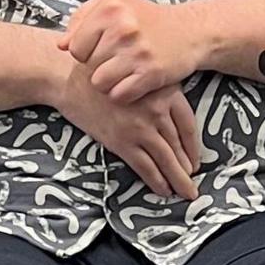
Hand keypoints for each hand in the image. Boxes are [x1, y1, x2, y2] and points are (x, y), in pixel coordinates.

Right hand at [53, 56, 201, 200]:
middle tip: (192, 182)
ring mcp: (141, 127)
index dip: (194, 147)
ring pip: (166, 159)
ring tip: (184, 191)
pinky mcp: (122, 142)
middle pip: (179, 145)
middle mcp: (158, 110)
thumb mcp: (139, 74)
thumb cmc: (103, 72)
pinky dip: (156, 181)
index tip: (195, 160)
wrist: (70, 77)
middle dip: (187, 167)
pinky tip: (163, 190)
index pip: (188, 125)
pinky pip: (146, 167)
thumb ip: (158, 93)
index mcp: (166, 91)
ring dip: (177, 179)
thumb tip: (171, 122)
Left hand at [59, 0, 204, 102]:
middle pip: (87, 66)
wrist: (189, 30)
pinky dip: (125, 94)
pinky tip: (135, 82)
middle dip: (98, 66)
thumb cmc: (146, 17)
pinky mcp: (151, 73)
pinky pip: (119, 95)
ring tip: (123, 72)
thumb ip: (82, 18)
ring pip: (100, 83)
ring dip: (109, 83)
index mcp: (110, 6)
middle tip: (118, 59)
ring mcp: (137, 51)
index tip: (101, 47)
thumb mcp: (114, 3)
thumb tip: (61, 46)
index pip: (74, 46)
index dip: (84, 51)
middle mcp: (122, 27)